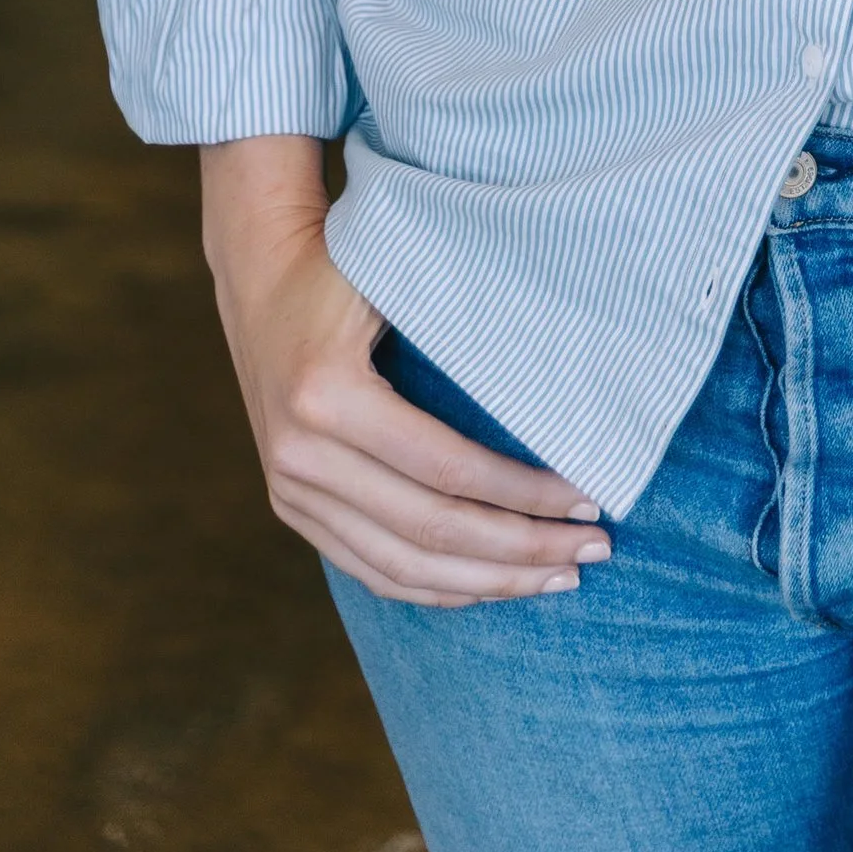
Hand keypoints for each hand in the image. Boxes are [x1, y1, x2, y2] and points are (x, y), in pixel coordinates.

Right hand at [202, 139, 611, 604]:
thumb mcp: (402, 274)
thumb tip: (569, 385)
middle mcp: (300, 455)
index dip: (524, 493)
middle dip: (521, 550)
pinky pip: (370, 569)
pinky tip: (492, 585)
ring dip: (488, 582)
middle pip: (431, 531)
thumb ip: (468, 324)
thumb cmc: (352, 263)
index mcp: (328, 394)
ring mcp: (289, 491)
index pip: (449, 469)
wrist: (261, 274)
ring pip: (402, 567)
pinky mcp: (289, 508)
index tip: (590, 496)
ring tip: (558, 579)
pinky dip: (436, 588)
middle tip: (591, 551)